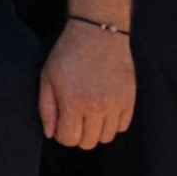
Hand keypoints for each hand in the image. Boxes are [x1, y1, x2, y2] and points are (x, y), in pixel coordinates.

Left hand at [40, 20, 134, 150]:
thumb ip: (47, 109)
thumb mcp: (47, 78)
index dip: (62, 134)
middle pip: (89, 143)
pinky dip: (112, 123)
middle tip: (75, 118)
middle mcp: (97, 107)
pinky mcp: (130, 99)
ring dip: (96, 130)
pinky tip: (104, 109)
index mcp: (73, 102)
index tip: (62, 122)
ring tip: (90, 113)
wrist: (98, 33)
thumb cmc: (68, 54)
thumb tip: (51, 134)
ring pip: (107, 137)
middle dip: (78, 135)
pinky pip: (122, 126)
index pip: (69, 139)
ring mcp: (116, 104)